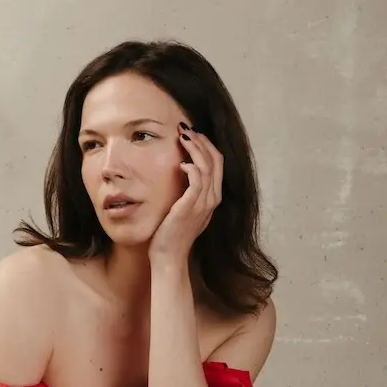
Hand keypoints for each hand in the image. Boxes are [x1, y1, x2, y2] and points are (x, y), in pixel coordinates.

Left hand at [148, 122, 222, 264]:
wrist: (169, 256)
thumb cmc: (172, 234)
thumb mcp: (185, 210)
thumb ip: (189, 193)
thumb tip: (183, 172)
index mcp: (213, 198)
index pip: (218, 164)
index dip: (207, 145)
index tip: (193, 134)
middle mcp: (212, 199)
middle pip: (215, 160)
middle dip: (202, 141)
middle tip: (186, 129)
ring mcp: (203, 204)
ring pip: (207, 166)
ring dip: (195, 149)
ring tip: (182, 137)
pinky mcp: (191, 207)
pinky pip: (197, 180)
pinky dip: (191, 168)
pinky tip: (181, 163)